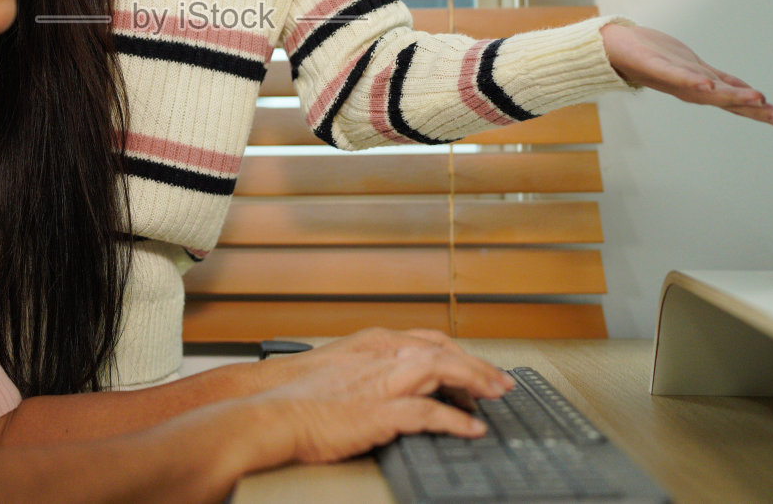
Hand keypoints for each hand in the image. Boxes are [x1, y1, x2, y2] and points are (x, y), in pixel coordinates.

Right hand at [248, 329, 513, 464]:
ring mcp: (383, 382)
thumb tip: (395, 381)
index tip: (480, 367)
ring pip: (444, 371)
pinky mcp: (380, 412)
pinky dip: (455, 421)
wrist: (270, 409)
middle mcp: (383, 356)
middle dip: (478, 367)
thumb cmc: (298, 394)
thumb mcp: (342, 369)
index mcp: (374, 344)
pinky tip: (471, 430)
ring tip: (496, 398)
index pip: (431, 341)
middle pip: (445, 352)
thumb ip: (372, 369)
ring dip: (475, 384)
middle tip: (501, 383)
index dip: (461, 354)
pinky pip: (429, 414)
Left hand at [601, 24, 772, 130]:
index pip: (740, 104)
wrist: (617, 49)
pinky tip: (707, 86)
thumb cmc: (657, 58)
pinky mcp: (655, 65)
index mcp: (703, 91)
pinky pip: (676, 75)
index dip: (766, 114)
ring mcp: (674, 78)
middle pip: (730, 103)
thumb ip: (723, 84)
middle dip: (758, 112)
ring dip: (732, 96)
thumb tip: (752, 94)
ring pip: (709, 91)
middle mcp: (692, 89)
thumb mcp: (698, 72)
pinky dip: (692, 81)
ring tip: (758, 99)